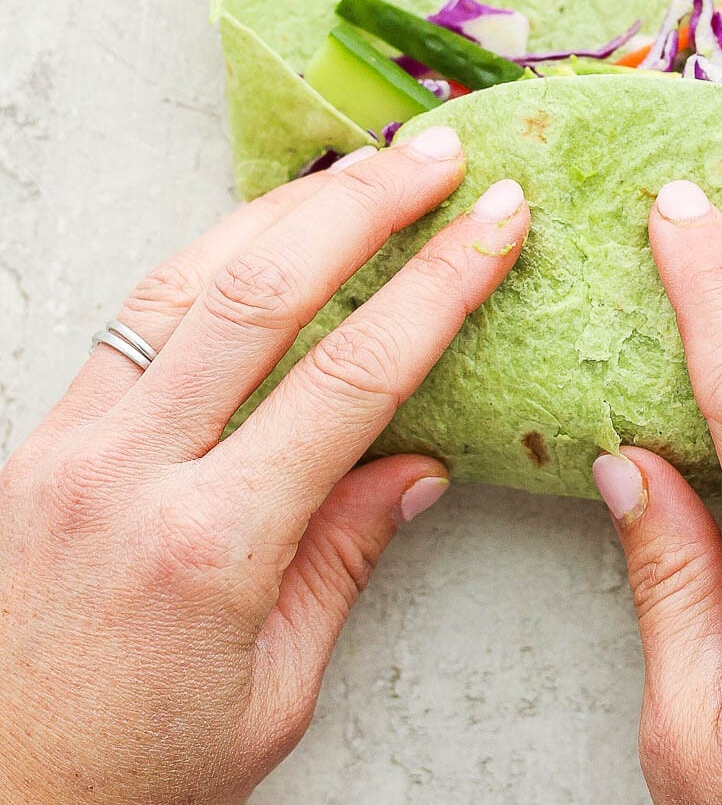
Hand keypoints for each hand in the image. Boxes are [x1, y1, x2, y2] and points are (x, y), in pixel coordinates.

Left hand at [0, 128, 528, 804]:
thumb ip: (344, 557)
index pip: (352, 377)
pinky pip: (137, 314)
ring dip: (287, 208)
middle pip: (263, 293)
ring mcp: (71, 442)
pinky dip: (214, 254)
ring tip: (364, 168)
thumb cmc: (129, 771)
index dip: (438, 286)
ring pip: (188, 279)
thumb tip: (418, 464)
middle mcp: (130, 470)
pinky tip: (265, 231)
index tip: (495, 224)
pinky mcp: (41, 435)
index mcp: (208, 545)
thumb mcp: (274, 690)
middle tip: (439, 158)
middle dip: (365, 205)